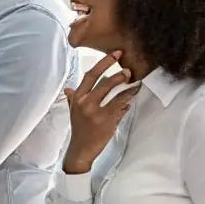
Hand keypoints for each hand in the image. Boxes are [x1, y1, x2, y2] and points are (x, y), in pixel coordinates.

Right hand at [63, 52, 136, 174]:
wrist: (81, 149)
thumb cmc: (79, 129)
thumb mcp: (73, 112)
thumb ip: (72, 99)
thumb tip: (68, 88)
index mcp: (77, 98)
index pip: (91, 75)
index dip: (104, 63)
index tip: (115, 54)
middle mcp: (86, 103)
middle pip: (105, 82)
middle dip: (119, 74)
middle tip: (129, 70)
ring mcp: (97, 113)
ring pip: (116, 95)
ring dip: (128, 88)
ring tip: (136, 84)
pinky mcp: (107, 121)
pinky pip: (121, 107)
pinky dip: (127, 103)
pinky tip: (130, 101)